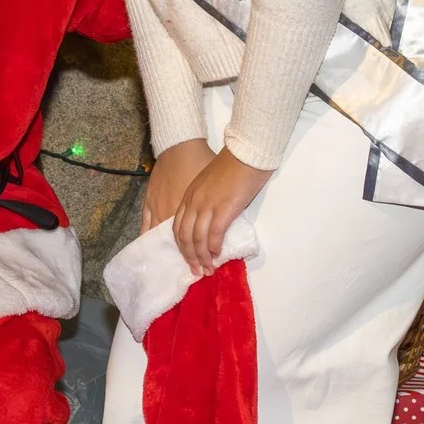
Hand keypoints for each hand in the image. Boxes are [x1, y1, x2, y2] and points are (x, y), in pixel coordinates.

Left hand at [145, 140, 272, 275]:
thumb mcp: (210, 183)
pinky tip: (218, 255)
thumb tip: (212, 221)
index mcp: (190, 196)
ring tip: (208, 269)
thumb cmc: (233, 165)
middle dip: (189, 256)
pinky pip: (214, 234)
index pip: (178, 226)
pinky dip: (214, 247)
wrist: (246, 153)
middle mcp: (194, 202)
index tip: (188, 259)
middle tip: (196, 271)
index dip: (181, 246)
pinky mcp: (223, 208)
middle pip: (184, 236)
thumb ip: (206, 200)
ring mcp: (207, 205)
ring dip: (202, 257)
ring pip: (197, 238)